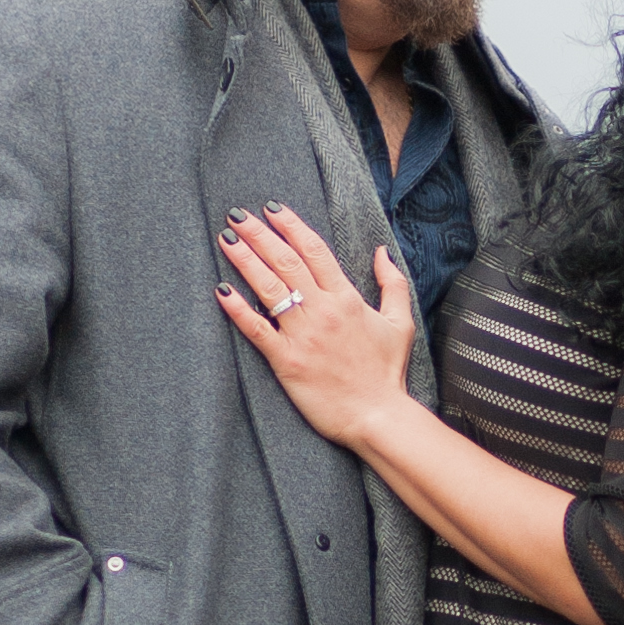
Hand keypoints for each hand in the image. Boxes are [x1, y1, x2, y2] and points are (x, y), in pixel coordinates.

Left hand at [217, 204, 414, 448]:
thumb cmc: (388, 372)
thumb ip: (392, 283)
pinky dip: (238, 309)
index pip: (314, 250)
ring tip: (227, 239)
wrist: (378, 416)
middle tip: (237, 214)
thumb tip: (381, 251)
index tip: (272, 208)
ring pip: (269, 287)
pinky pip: (257, 329)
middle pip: (286, 261)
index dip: (291, 225)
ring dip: (245, 260)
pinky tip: (222, 290)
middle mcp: (323, 310)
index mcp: (347, 298)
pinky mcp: (287, 361)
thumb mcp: (401, 323)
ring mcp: (303, 335)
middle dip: (260, 234)